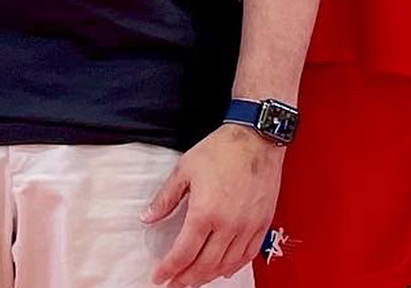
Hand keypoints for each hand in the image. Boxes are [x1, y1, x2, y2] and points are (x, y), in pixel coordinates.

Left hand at [143, 125, 283, 287]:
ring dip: (208, 276)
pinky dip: (233, 266)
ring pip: (226, 264)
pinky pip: (248, 255)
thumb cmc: (222, 149)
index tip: (159, 277)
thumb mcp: (184, 169)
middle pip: (204, 265)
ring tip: (194, 279)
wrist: (256, 137)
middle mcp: (228, 224)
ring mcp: (248, 226)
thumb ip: (165, 198)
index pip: (183, 253)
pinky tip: (223, 269)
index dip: (168, 269)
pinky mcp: (262, 222)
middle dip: (186, 279)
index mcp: (205, 212)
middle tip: (174, 284)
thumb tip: (148, 217)